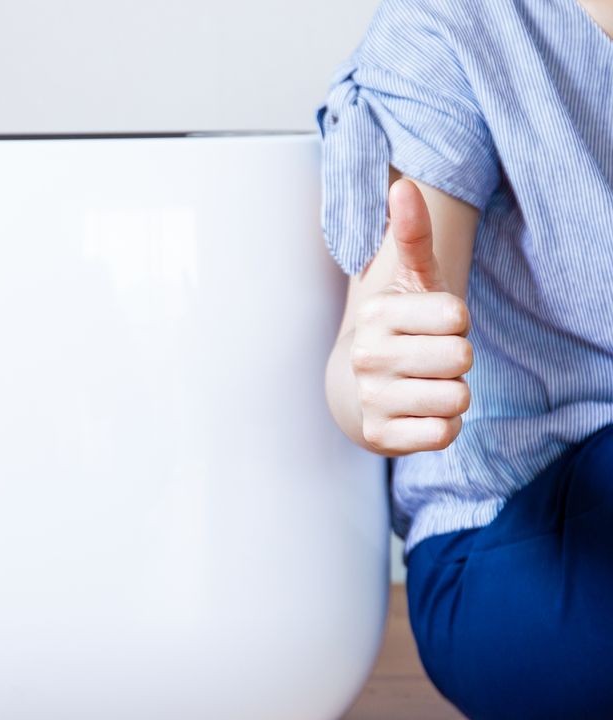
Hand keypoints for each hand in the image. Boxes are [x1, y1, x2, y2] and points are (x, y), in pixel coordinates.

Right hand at [349, 178, 472, 455]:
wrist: (354, 392)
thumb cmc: (397, 331)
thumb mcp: (407, 282)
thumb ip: (411, 235)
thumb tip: (404, 186)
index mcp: (376, 313)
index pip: (458, 316)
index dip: (457, 323)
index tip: (433, 326)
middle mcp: (367, 355)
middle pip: (461, 357)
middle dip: (457, 360)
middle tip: (431, 359)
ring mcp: (372, 398)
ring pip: (457, 397)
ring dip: (452, 394)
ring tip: (426, 385)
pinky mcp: (380, 436)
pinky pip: (443, 433)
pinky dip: (442, 426)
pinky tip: (419, 413)